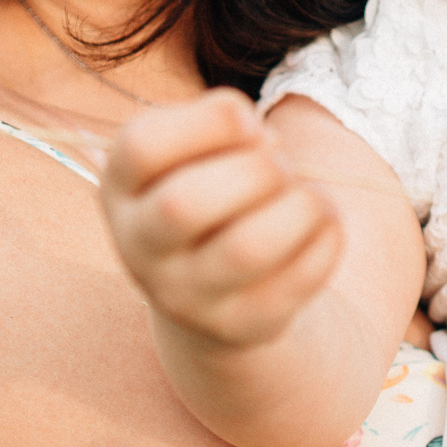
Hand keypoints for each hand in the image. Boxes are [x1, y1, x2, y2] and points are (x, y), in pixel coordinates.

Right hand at [100, 90, 343, 350]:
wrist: (210, 295)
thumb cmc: (208, 192)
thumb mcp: (194, 153)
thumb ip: (219, 127)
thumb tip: (260, 140)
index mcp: (120, 188)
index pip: (141, 146)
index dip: (207, 121)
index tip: (247, 122)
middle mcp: (139, 249)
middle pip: (184, 204)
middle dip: (255, 170)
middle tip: (279, 166)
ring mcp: (186, 297)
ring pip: (246, 249)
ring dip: (298, 206)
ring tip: (309, 197)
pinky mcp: (240, 325)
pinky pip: (297, 279)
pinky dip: (326, 237)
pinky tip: (322, 223)